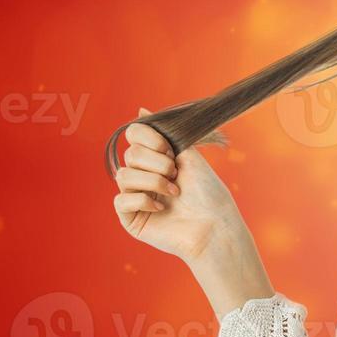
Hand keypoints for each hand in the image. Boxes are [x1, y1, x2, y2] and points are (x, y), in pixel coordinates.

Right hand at [112, 106, 245, 263]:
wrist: (215, 225)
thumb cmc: (209, 193)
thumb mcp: (190, 157)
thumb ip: (167, 134)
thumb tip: (140, 110)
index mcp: (157, 159)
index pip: (134, 135)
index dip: (149, 139)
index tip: (170, 151)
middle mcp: (144, 176)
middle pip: (130, 154)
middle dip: (156, 163)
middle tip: (176, 175)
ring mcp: (135, 197)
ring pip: (124, 175)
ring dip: (153, 182)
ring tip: (174, 193)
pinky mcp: (131, 218)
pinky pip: (120, 200)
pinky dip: (142, 200)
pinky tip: (160, 207)